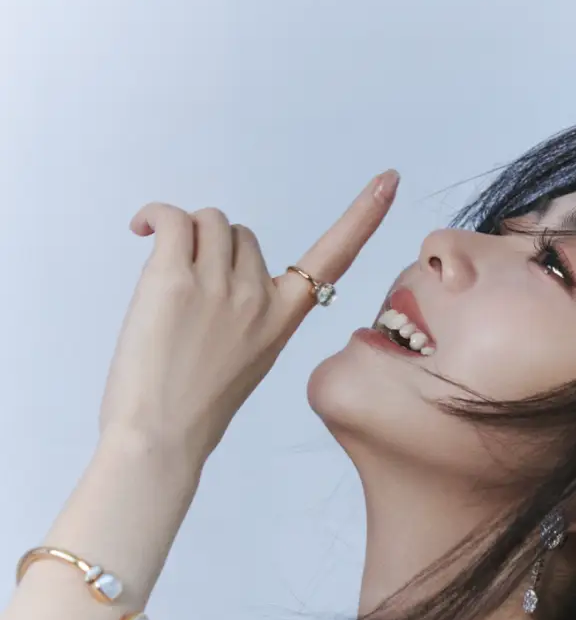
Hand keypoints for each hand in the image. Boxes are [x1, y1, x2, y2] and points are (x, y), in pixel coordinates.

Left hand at [98, 169, 399, 465]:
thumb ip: (249, 311)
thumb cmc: (195, 407)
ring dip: (183, 238)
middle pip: (242, 234)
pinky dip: (156, 216)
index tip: (388, 181)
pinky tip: (143, 230)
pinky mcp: (174, 279)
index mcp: (284, 318)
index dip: (364, 215)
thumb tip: (217, 271)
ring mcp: (220, 286)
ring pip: (207, 223)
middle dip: (215, 249)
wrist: (160, 439)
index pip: (336, 257)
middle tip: (188, 295)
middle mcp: (260, 297)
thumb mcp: (248, 358)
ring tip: (164, 282)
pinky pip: (173, 219)